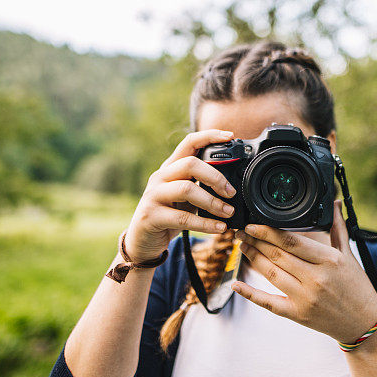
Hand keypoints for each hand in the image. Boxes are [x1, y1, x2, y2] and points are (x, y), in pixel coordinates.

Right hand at [124, 129, 237, 262]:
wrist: (142, 241)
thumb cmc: (169, 215)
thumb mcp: (186, 197)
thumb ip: (202, 186)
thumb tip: (233, 187)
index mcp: (170, 168)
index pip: (189, 142)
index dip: (210, 136)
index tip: (230, 137)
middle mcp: (160, 177)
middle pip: (191, 164)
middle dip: (216, 177)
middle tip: (231, 192)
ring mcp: (153, 196)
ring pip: (187, 189)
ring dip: (212, 202)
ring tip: (228, 212)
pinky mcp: (151, 216)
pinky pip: (183, 218)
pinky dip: (205, 223)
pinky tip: (219, 228)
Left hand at [232, 200, 376, 344]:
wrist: (363, 323)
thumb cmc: (357, 287)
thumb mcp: (349, 255)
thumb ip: (338, 227)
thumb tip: (334, 202)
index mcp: (329, 260)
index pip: (292, 242)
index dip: (268, 232)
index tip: (252, 223)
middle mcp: (316, 279)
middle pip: (277, 256)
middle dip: (255, 241)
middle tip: (241, 231)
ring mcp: (305, 298)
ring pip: (270, 274)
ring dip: (252, 258)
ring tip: (242, 246)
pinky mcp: (298, 314)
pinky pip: (268, 303)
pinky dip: (250, 294)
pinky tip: (236, 284)